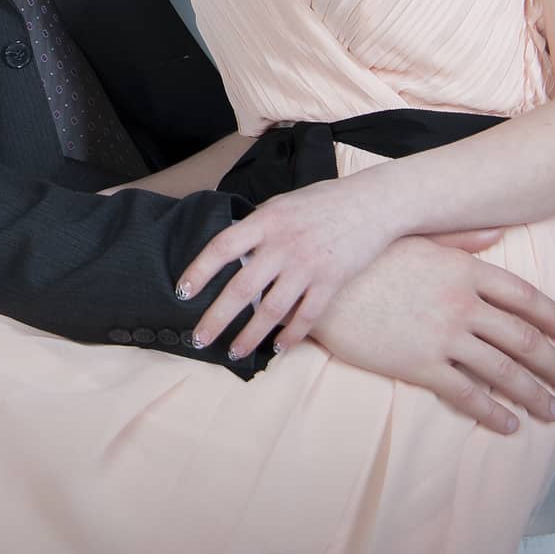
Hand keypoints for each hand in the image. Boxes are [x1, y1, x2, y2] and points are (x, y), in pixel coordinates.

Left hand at [175, 176, 396, 359]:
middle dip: (216, 317)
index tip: (182, 292)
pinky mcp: (331, 281)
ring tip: (234, 352)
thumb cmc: (324, 201)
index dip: (200, 270)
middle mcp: (284, 243)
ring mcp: (308, 264)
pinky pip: (305, 317)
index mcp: (267, 219)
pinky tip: (278, 347)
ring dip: (249, 336)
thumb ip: (259, 226)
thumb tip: (233, 249)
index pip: (224, 246)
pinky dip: (290, 336)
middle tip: (199, 338)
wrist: (371, 203)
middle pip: (242, 286)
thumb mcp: (284, 203)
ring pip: (271, 310)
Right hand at [311, 236, 554, 433]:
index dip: (552, 317)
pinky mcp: (421, 365)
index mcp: (464, 269)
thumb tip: (496, 232)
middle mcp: (462, 303)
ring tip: (551, 410)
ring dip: (533, 394)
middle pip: (523, 338)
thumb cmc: (368, 257)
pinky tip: (508, 424)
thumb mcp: (416, 238)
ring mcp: (443, 336)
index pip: (523, 296)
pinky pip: (468, 395)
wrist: (324, 285)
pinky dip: (493, 413)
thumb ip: (459, 239)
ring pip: (503, 372)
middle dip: (553, 363)